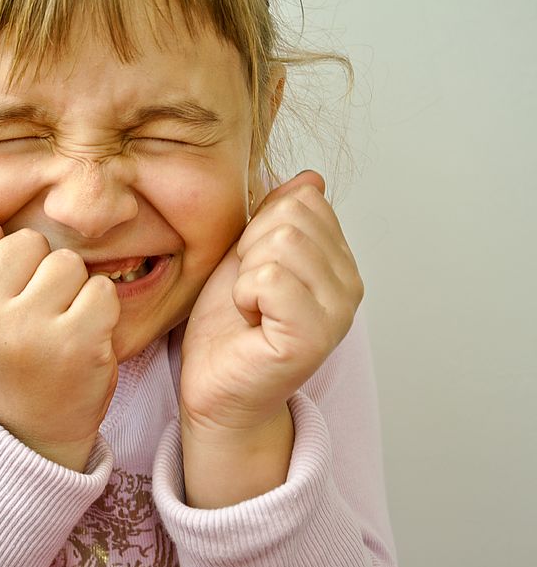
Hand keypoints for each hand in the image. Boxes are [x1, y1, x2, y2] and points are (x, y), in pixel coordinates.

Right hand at [0, 216, 120, 470]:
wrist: (25, 435)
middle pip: (27, 241)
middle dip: (35, 271)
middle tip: (28, 317)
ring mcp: (27, 331)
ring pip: (67, 262)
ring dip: (69, 290)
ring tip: (53, 327)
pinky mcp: (77, 344)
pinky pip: (101, 289)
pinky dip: (100, 310)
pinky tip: (80, 338)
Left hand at [180, 171, 364, 439]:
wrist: (216, 387)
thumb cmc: (228, 327)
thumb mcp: (248, 256)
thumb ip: (278, 217)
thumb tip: (311, 178)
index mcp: (339, 262)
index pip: (304, 198)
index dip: (260, 227)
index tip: (252, 269)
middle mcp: (350, 285)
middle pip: (293, 216)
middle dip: (251, 248)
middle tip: (249, 293)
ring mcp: (338, 312)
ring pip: (282, 242)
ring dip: (246, 274)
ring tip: (250, 308)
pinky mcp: (314, 336)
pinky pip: (269, 279)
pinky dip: (244, 296)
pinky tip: (250, 322)